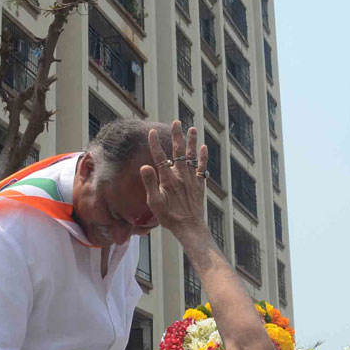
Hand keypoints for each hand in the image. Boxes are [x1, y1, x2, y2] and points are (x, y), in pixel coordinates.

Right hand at [139, 121, 208, 238]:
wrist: (189, 227)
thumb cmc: (169, 217)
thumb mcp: (154, 203)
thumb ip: (150, 184)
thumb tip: (145, 166)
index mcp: (168, 180)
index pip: (160, 157)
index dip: (155, 144)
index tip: (151, 132)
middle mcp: (181, 176)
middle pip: (178, 152)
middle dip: (177, 136)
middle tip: (176, 122)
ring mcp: (192, 179)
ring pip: (192, 156)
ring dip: (192, 142)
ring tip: (192, 128)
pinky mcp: (200, 184)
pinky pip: (202, 167)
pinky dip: (203, 157)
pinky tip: (204, 148)